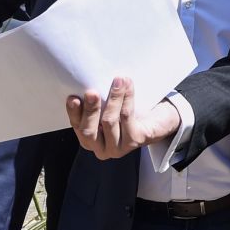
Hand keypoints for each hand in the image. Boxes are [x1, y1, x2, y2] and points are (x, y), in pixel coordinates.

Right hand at [66, 77, 180, 159]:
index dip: (73, 112)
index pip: (76, 125)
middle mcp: (102, 148)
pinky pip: (127, 116)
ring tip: (117, 81)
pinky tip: (127, 85)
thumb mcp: (107, 106)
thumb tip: (86, 82)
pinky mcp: (134, 141)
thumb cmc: (126, 111)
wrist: (156, 119)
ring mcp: (118, 148)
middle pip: (89, 130)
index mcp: (89, 139)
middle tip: (91, 92)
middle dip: (90, 110)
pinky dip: (127, 98)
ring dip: (113, 98)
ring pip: (109, 121)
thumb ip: (96, 101)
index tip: (73, 98)